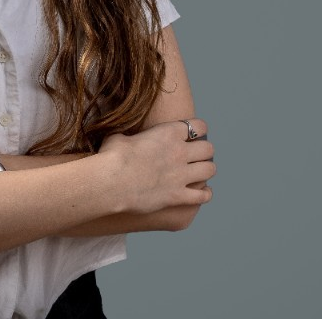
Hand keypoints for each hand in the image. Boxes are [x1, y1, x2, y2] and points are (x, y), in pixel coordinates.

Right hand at [100, 118, 215, 214]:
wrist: (111, 182)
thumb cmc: (112, 156)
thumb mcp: (120, 136)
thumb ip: (130, 136)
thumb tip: (123, 139)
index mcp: (168, 133)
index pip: (198, 126)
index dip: (197, 129)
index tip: (192, 133)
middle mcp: (180, 152)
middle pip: (208, 148)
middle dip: (203, 150)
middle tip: (196, 154)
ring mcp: (181, 175)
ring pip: (210, 170)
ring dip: (206, 169)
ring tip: (199, 171)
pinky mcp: (178, 196)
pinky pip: (203, 195)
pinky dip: (205, 193)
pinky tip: (201, 192)